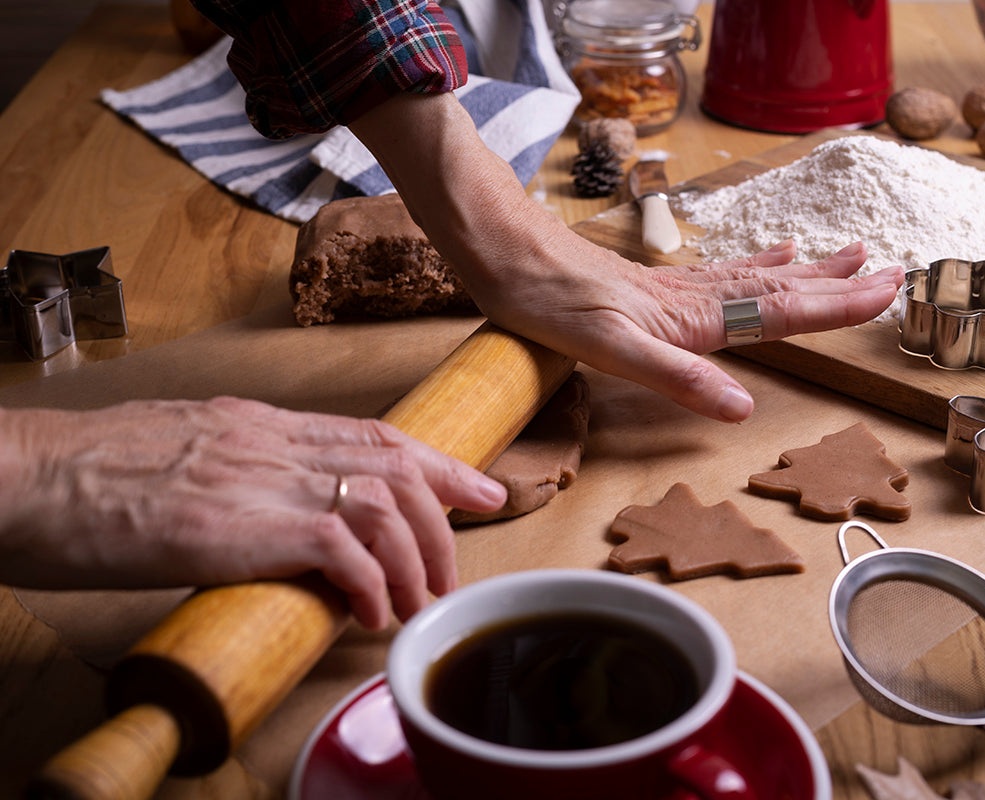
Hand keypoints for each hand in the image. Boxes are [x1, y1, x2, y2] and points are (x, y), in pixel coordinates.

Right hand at [0, 397, 506, 628]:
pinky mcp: (245, 523)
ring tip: (415, 602)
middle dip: (445, 514)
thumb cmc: (87, 473)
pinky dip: (372, 582)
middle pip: (396, 464)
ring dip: (416, 558)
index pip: (374, 432)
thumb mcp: (180, 451)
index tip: (475, 486)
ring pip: (385, 503)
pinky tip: (370, 611)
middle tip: (460, 563)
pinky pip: (342, 547)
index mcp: (260, 423)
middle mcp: (274, 441)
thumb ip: (237, 467)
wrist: (29, 477)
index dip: (436, 462)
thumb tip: (273, 504)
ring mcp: (263, 477)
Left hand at [351, 94, 903, 422]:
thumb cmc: (550, 304)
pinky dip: (756, 268)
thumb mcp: (611, 349)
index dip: (835, 306)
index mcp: (694, 318)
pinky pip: (722, 277)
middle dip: (837, 286)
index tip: (887, 293)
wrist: (506, 257)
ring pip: (757, 279)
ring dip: (806, 272)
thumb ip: (679, 376)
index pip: (781, 312)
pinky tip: (767, 258)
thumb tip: (743, 408)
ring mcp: (675, 292)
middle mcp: (694, 300)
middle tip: (891, 271)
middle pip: (781, 290)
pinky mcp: (652, 290)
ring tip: (846, 256)